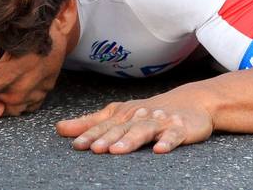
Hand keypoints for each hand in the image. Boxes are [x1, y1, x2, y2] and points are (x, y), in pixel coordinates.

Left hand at [55, 87, 213, 154]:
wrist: (193, 101)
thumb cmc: (149, 111)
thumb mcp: (119, 114)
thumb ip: (89, 123)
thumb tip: (58, 128)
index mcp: (123, 114)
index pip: (104, 126)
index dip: (89, 135)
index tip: (75, 145)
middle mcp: (139, 116)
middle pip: (121, 129)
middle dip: (106, 138)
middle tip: (93, 149)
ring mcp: (160, 121)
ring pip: (143, 131)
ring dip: (130, 140)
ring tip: (117, 150)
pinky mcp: (180, 128)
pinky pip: (174, 136)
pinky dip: (167, 142)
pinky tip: (160, 149)